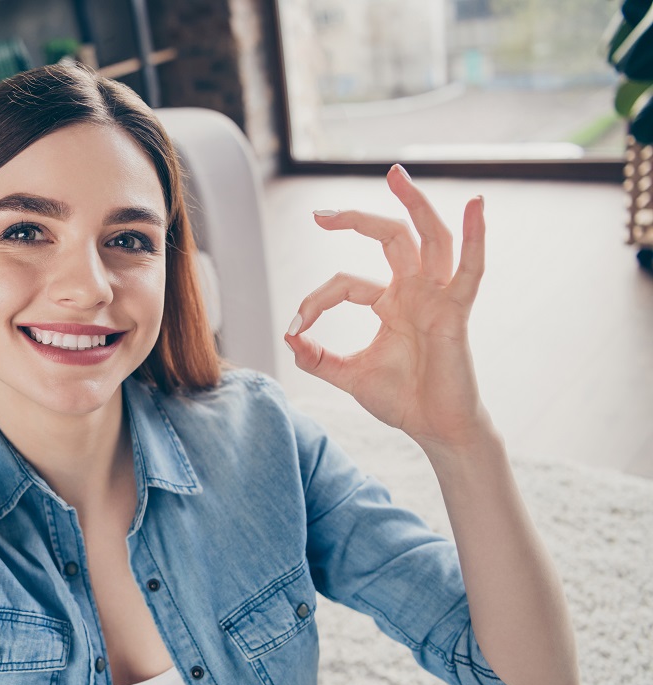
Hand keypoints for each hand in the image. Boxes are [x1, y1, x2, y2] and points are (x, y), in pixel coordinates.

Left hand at [284, 164, 491, 450]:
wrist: (435, 429)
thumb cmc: (402, 400)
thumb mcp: (348, 375)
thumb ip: (317, 357)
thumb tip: (287, 337)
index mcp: (390, 302)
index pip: (346, 282)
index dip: (316, 299)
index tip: (296, 324)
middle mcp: (415, 292)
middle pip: (390, 238)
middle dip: (358, 219)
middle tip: (321, 214)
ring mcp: (437, 298)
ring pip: (429, 238)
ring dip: (415, 204)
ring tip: (395, 175)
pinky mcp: (456, 313)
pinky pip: (470, 270)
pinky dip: (476, 236)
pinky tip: (476, 205)